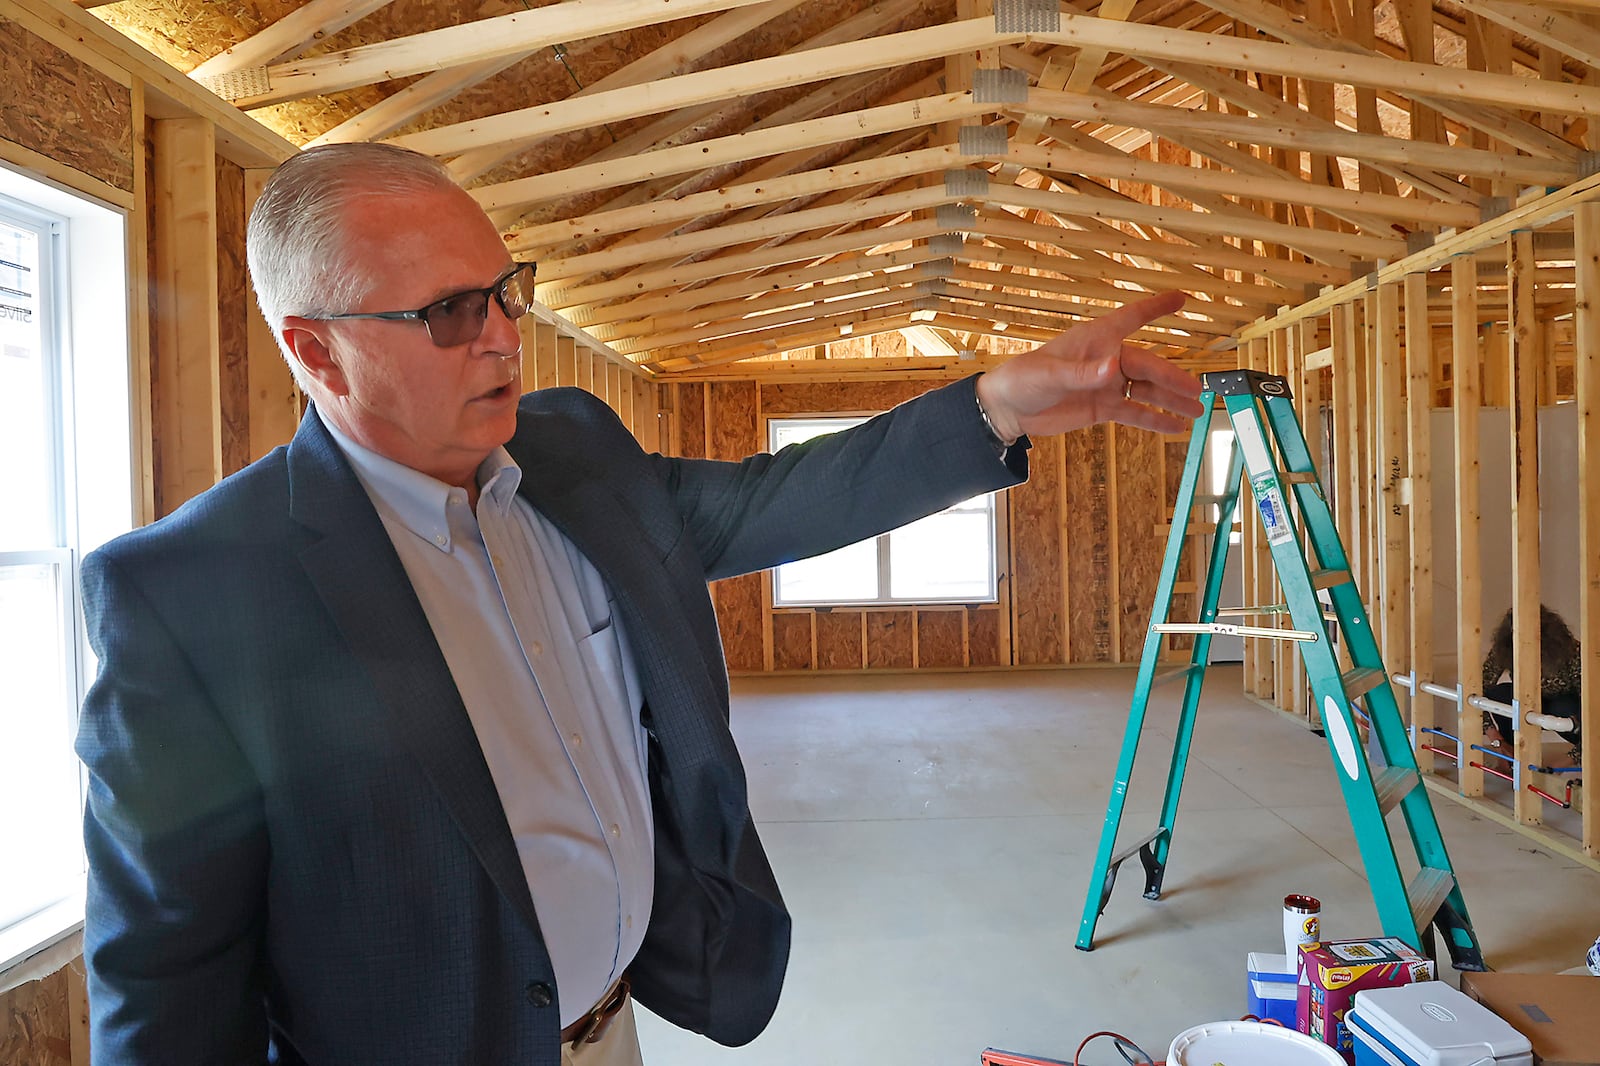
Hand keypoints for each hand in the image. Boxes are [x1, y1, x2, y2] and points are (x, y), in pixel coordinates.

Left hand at [974, 291, 1204, 440]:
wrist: (1008, 408)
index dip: (1156, 307)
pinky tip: (1175, 427)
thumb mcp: (1051, 374)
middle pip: (1147, 366)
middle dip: (1172, 378)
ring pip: (1146, 392)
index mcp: (1096, 340)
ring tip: (1197, 411)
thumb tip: (1113, 369)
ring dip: (1170, 401)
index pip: (1131, 318)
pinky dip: (1154, 420)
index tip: (1181, 298)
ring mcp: (1106, 384)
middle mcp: (1107, 359)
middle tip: (1196, 389)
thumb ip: (1084, 373)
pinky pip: (1134, 413)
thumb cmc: (1024, 379)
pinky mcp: (1102, 407)